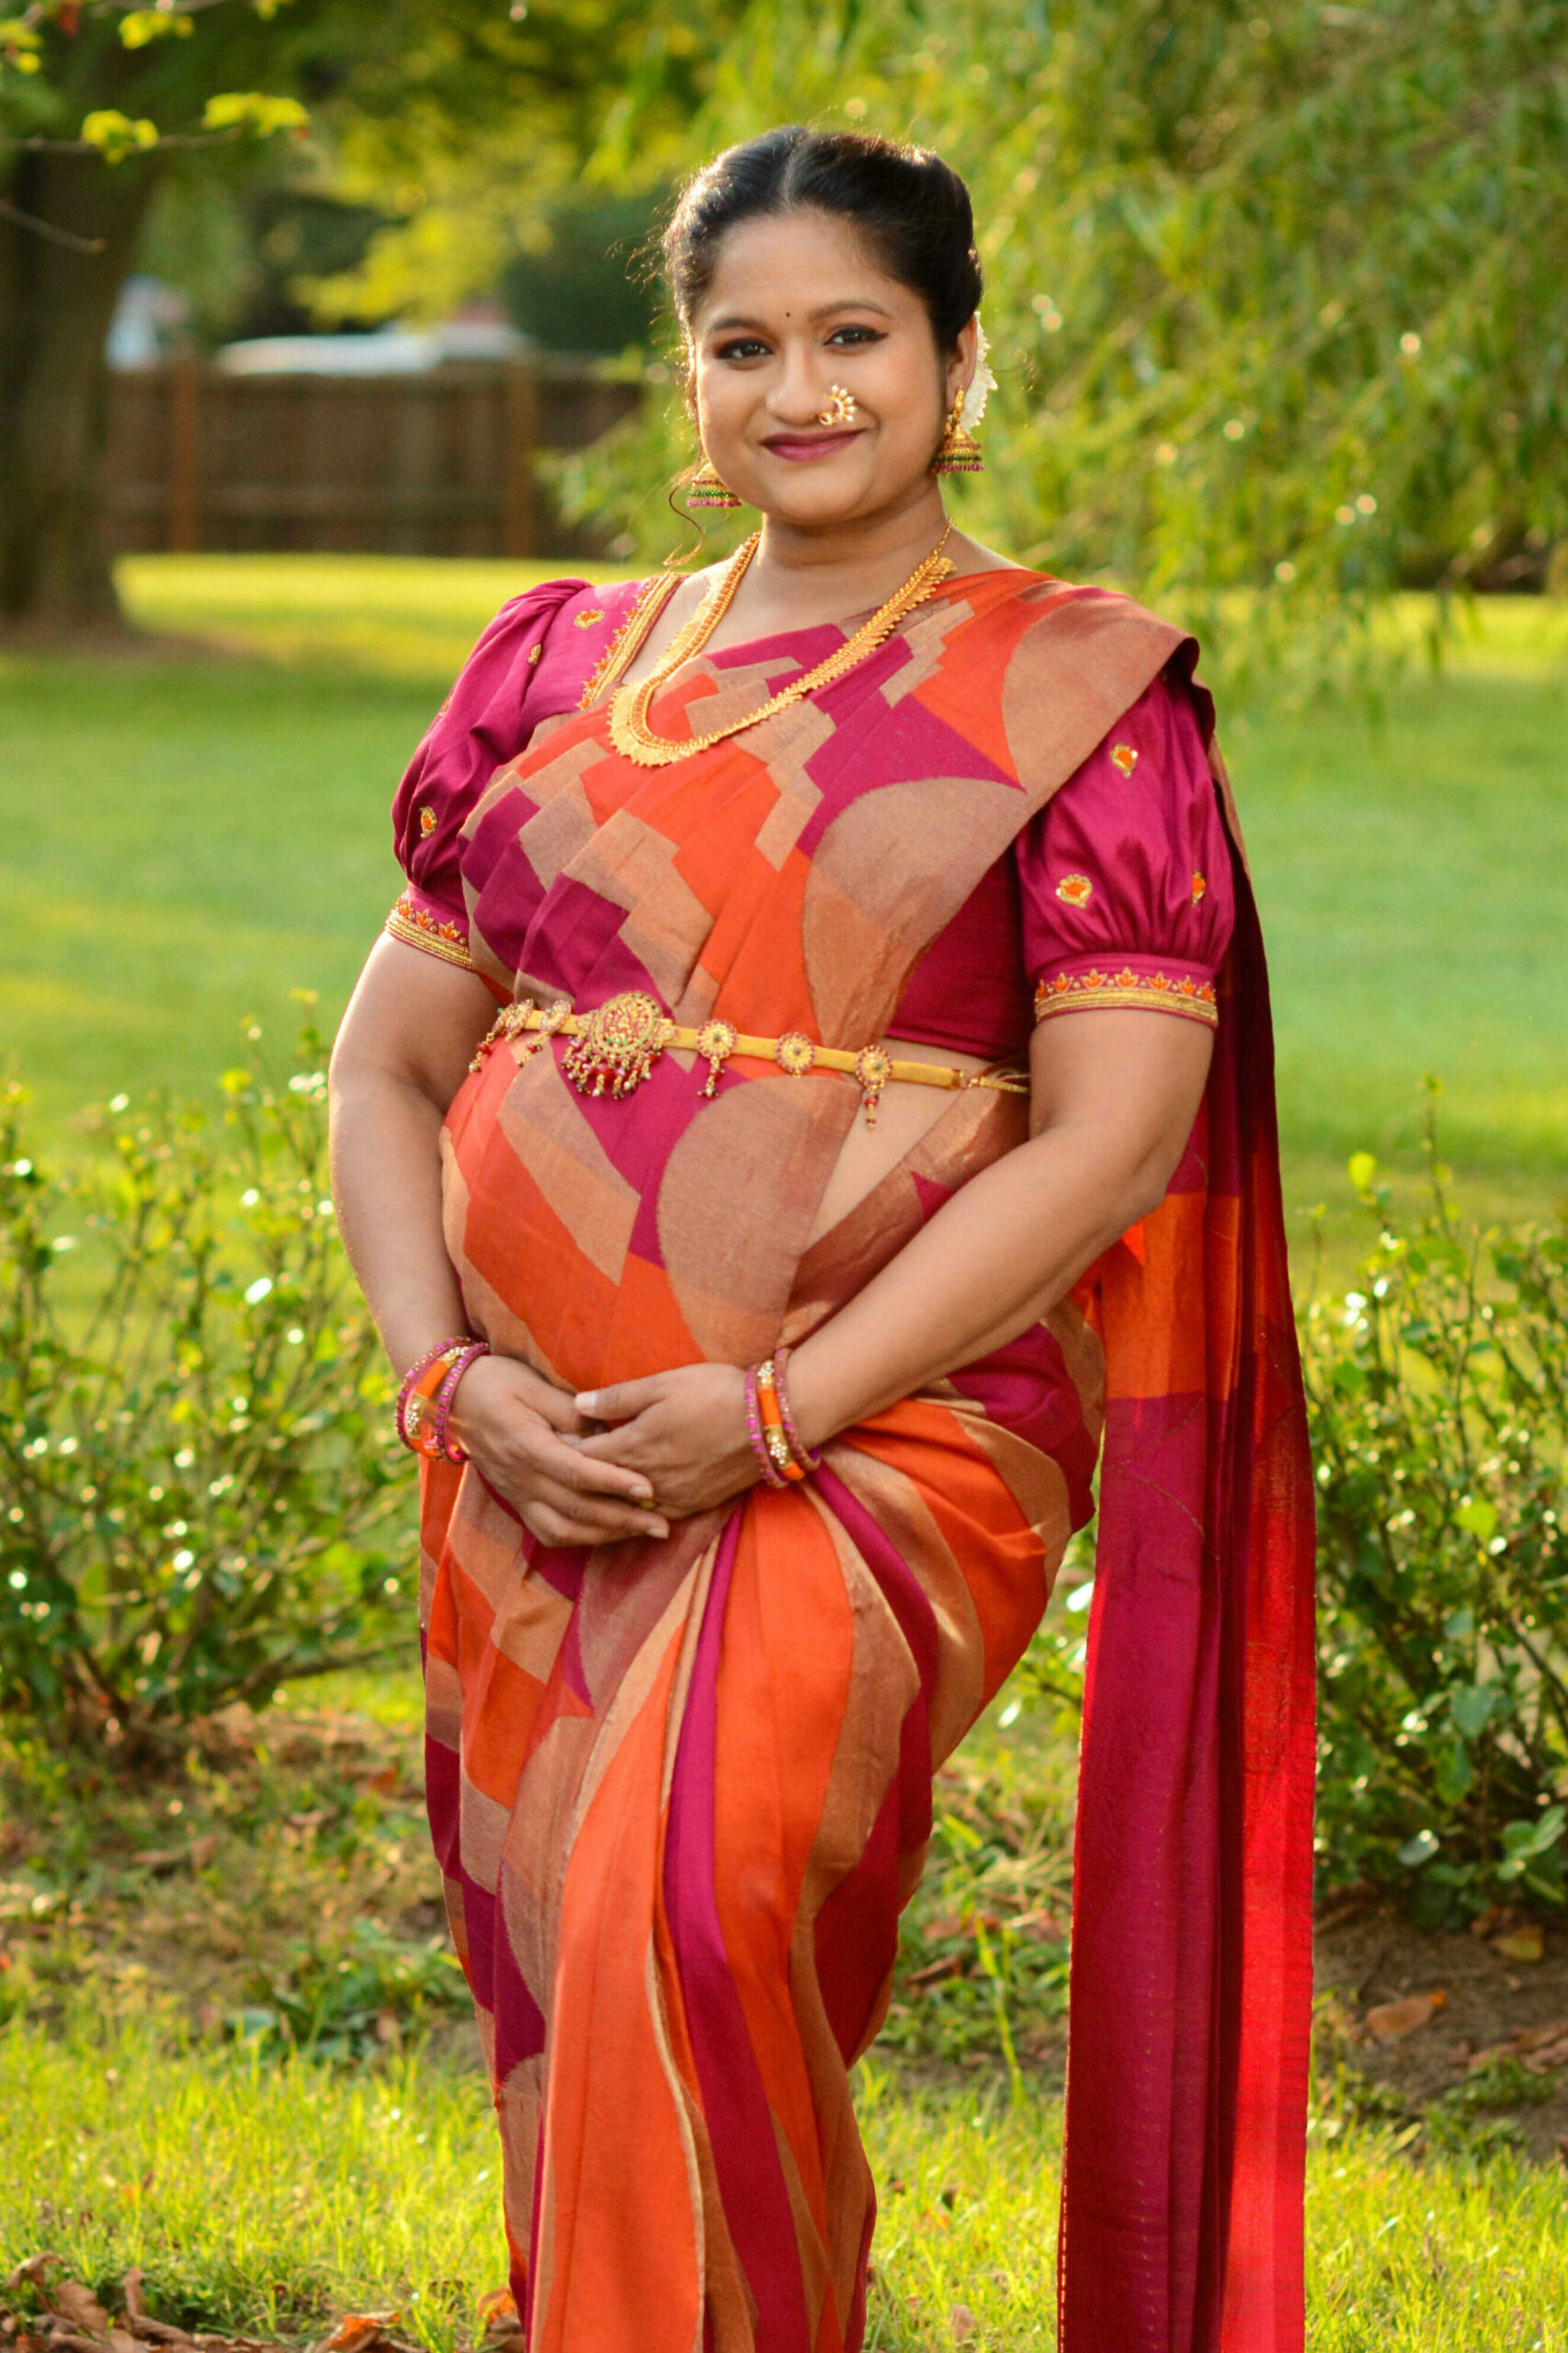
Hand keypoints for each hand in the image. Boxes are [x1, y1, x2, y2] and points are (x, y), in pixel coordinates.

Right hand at [446, 1354, 670, 1547]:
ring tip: (643, 1532)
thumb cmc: (497, 1382)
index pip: (577, 1473)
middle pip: (576, 1510)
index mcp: (527, 1446)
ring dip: (606, 1536)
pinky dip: (580, 1539)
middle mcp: (521, 1478)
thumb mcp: (533, 1383)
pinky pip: (547, 1533)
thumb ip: (569, 1409)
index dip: (614, 1483)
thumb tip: (605, 1432)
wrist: (451, 1399)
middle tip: (662, 1525)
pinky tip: (608, 1534)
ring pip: (562, 1531)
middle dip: (622, 1521)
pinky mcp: (516, 1502)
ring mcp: (516, 1495)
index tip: (648, 1489)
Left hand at [572, 1363, 757, 1518]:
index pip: (584, 1456)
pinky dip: (636, 1512)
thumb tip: (577, 1405)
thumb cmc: (714, 1393)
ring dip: (606, 1499)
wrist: (769, 1421)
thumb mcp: (663, 1383)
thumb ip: (618, 1397)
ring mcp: (672, 1496)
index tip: (549, 1442)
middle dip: (579, 1477)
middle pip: (600, 1486)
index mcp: (635, 1445)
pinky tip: (630, 1506)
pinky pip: (654, 1516)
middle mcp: (648, 1479)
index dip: (565, 1449)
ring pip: (625, 1507)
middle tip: (558, 1470)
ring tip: (589, 1490)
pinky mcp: (694, 1506)